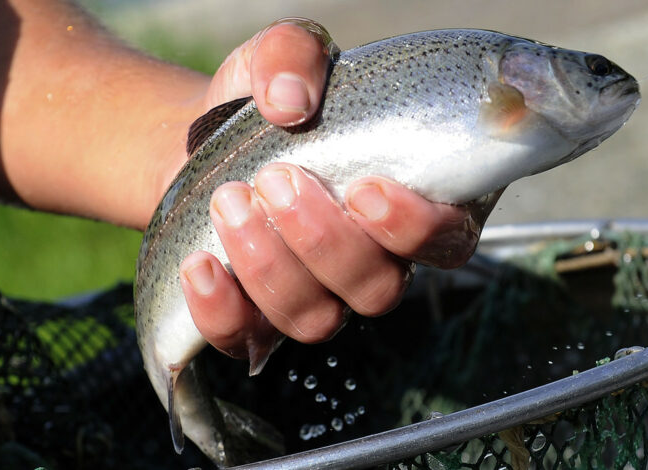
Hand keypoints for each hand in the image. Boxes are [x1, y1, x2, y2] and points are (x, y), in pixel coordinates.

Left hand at [176, 19, 495, 365]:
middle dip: (323, 240)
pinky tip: (200, 264)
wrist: (203, 142)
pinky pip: (250, 340)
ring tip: (229, 200)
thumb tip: (290, 101)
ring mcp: (319, 296)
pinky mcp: (260, 319)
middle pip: (378, 288)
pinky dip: (223, 309)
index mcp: (411, 204)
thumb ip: (295, 55)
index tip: (364, 189)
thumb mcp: (281, 57)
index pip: (447, 242)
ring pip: (317, 319)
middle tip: (277, 178)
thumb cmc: (267, 105)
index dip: (414, 230)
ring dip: (271, 265)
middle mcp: (374, 262)